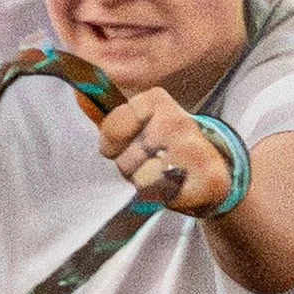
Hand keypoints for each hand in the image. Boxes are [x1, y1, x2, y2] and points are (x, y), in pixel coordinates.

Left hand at [94, 87, 237, 217]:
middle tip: (152, 163)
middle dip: (131, 168)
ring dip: (146, 185)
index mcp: (156, 100)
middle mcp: (174, 120)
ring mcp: (190, 149)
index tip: (126, 146)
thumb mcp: (141, 125)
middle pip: (123, 159)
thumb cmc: (168, 148)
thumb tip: (79, 96)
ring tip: (163, 176)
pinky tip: (175, 187)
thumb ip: (111, 117)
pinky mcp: (203, 177)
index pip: (112, 128)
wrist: (214, 170)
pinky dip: (163, 196)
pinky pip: (162, 196)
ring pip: (140, 180)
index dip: (112, 145)